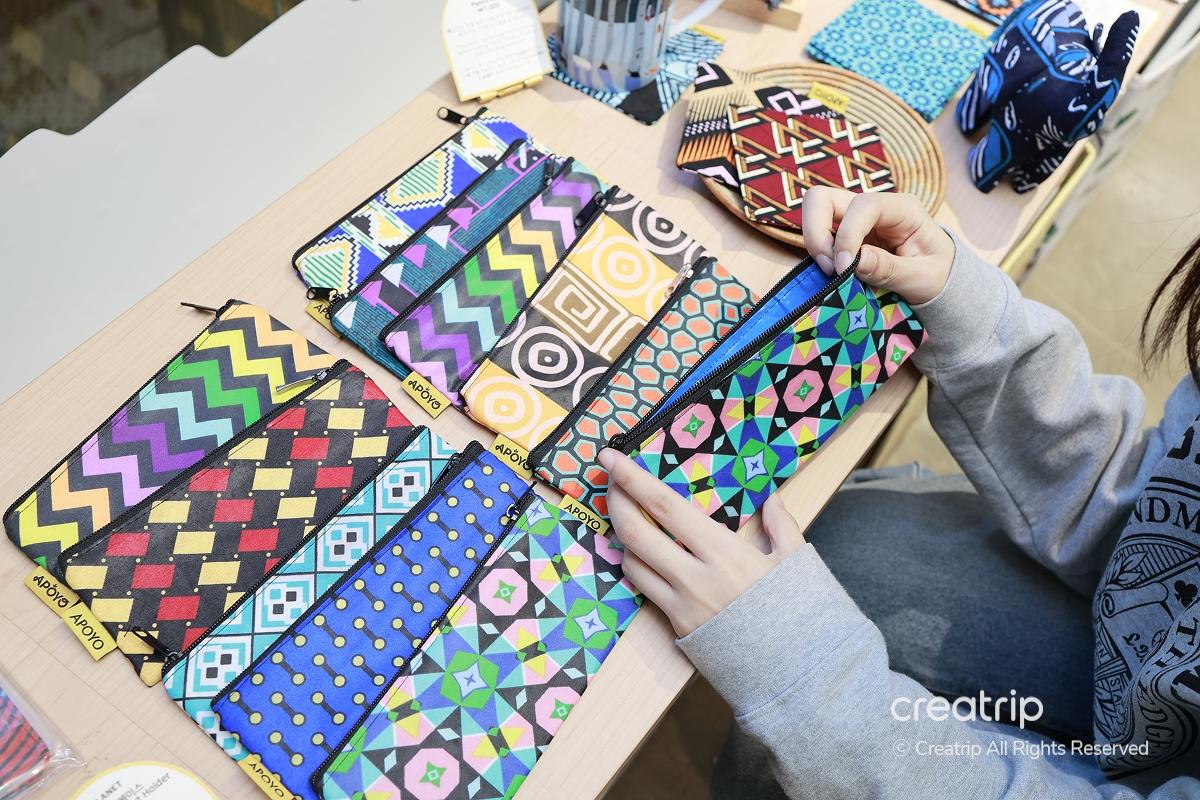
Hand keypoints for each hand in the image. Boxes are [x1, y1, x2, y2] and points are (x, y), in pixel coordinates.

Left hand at [599, 448, 804, 636]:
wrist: (790, 669)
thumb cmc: (796, 613)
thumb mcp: (795, 561)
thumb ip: (781, 525)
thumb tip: (772, 499)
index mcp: (723, 551)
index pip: (665, 506)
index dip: (633, 479)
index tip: (611, 457)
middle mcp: (694, 576)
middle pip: (635, 531)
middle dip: (615, 499)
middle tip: (609, 478)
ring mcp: (680, 603)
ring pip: (631, 560)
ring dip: (621, 532)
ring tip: (624, 512)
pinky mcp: (675, 624)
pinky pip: (643, 587)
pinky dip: (634, 563)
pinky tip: (639, 550)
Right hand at [802, 188, 954, 304]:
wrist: (937, 279)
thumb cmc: (937, 274)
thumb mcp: (922, 278)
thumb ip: (890, 269)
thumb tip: (854, 262)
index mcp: (902, 208)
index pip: (863, 206)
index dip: (847, 235)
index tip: (843, 269)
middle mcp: (874, 207)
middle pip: (824, 198)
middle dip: (816, 232)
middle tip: (830, 267)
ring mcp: (855, 219)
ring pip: (815, 212)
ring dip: (814, 242)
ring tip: (831, 272)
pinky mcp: (844, 235)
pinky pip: (819, 236)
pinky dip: (818, 255)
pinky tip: (832, 275)